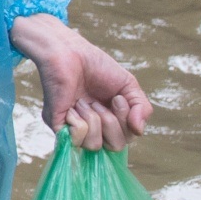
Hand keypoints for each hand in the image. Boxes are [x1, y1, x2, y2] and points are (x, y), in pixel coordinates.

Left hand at [10, 13, 152, 151]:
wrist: (70, 53)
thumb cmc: (97, 67)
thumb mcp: (129, 86)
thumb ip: (142, 108)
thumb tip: (139, 130)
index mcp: (110, 122)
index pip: (127, 139)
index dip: (127, 122)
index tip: (117, 98)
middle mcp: (93, 129)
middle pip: (115, 147)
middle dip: (112, 121)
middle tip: (99, 101)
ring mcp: (75, 130)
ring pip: (95, 145)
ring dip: (94, 119)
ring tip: (84, 101)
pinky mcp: (58, 127)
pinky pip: (75, 140)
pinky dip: (78, 121)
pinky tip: (72, 106)